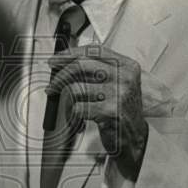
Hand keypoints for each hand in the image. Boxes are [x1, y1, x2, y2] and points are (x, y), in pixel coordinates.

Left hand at [48, 45, 148, 179]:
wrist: (135, 136)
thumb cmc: (122, 110)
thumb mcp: (119, 84)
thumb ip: (100, 70)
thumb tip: (67, 63)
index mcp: (127, 66)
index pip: (95, 50)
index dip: (72, 53)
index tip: (57, 58)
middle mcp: (124, 77)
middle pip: (82, 65)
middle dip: (61, 73)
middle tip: (52, 81)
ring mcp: (118, 94)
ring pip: (77, 88)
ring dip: (63, 95)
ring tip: (60, 100)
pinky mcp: (109, 112)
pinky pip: (78, 107)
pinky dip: (72, 112)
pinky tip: (75, 116)